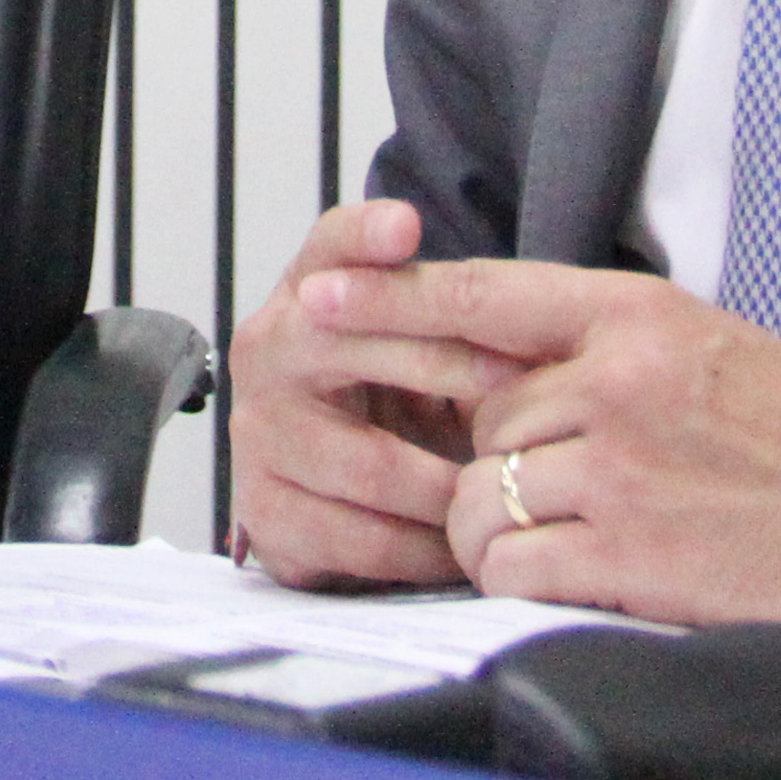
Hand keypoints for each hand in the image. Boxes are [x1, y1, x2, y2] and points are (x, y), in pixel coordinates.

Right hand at [226, 199, 530, 587]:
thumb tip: (516, 311)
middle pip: (357, 349)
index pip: (329, 248)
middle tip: (523, 387)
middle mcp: (266, 353)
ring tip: (513, 490)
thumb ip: (453, 307)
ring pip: (374, 467)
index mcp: (305, 293)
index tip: (407, 228)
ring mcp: (258, 436)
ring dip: (453, 487)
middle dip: (449, 366)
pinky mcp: (266, 516)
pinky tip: (464, 547)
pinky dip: (426, 551)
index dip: (365, 236)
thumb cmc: (391, 393)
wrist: (328, 487)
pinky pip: (364, 543)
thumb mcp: (419, 338)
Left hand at [299, 261, 780, 639]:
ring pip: (478, 491)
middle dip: (491, 454)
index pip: (479, 292)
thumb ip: (596, 339)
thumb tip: (492, 348)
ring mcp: (621, 465)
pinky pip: (506, 560)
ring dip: (500, 526)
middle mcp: (618, 377)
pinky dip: (518, 577)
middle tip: (554, 482)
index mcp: (635, 313)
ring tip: (579, 534)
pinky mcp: (628, 552)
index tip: (313, 295)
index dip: (385, 294)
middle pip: (473, 409)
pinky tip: (577, 574)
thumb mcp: (701, 344)